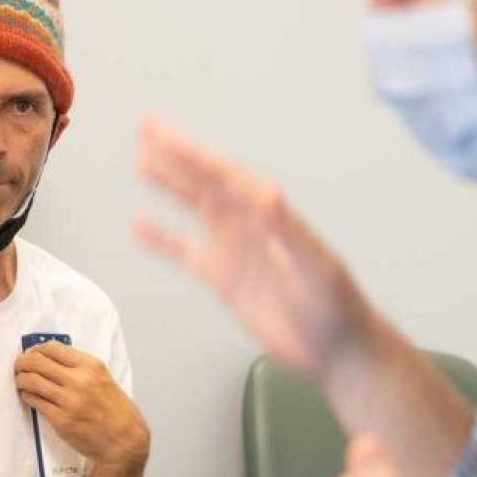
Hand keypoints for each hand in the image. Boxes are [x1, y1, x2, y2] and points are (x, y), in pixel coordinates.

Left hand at [14, 342, 149, 469]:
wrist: (123, 440)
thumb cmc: (115, 410)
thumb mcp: (103, 378)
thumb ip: (80, 367)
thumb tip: (50, 359)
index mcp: (91, 366)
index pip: (52, 348)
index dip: (36, 349)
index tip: (31, 354)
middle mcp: (79, 380)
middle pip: (37, 362)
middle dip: (22, 362)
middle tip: (19, 367)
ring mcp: (68, 401)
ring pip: (31, 381)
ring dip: (21, 379)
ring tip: (20, 381)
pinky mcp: (60, 420)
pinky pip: (34, 401)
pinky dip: (27, 396)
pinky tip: (28, 395)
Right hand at [135, 119, 370, 378]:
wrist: (334, 347)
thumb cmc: (335, 303)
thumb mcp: (315, 264)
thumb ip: (288, 229)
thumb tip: (267, 193)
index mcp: (270, 214)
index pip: (225, 175)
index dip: (194, 155)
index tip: (166, 136)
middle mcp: (248, 224)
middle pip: (205, 181)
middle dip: (175, 155)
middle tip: (145, 128)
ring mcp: (233, 250)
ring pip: (193, 208)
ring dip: (168, 186)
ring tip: (141, 163)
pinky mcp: (222, 280)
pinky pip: (185, 252)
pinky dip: (162, 240)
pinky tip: (141, 226)